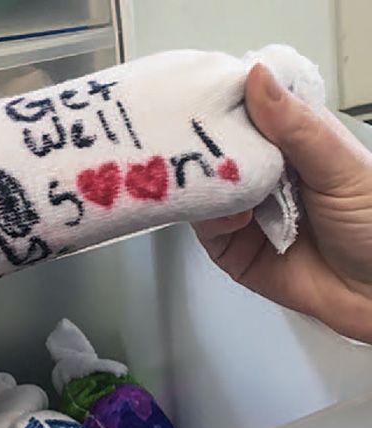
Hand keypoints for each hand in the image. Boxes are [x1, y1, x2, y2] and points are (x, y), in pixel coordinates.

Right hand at [193, 64, 371, 343]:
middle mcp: (262, 175)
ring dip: (207, 185)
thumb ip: (297, 127)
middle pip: (217, 152)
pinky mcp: (231, 249)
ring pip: (205, 189)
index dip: (222, 103)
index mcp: (291, 144)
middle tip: (188, 138)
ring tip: (217, 182)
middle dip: (201, 145)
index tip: (199, 95)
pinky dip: (214, 219)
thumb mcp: (342, 166)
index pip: (246, 113)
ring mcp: (243, 211)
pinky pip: (206, 228)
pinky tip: (235, 217)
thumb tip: (257, 75)